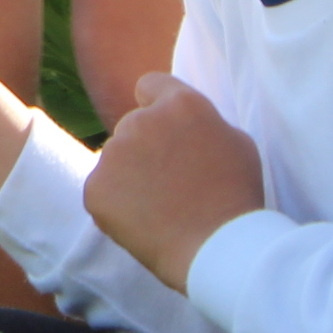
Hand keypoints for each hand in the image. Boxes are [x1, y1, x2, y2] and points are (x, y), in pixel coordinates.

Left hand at [82, 74, 267, 294]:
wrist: (216, 246)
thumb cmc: (236, 196)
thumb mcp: (237, 142)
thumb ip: (203, 123)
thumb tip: (182, 125)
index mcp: (179, 104)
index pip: (150, 85)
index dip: (156, 105)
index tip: (164, 128)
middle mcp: (140, 121)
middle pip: (133, 125)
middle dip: (146, 146)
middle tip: (169, 181)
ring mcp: (113, 154)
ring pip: (116, 158)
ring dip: (130, 175)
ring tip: (160, 206)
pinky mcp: (95, 187)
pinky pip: (102, 189)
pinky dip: (117, 204)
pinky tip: (143, 221)